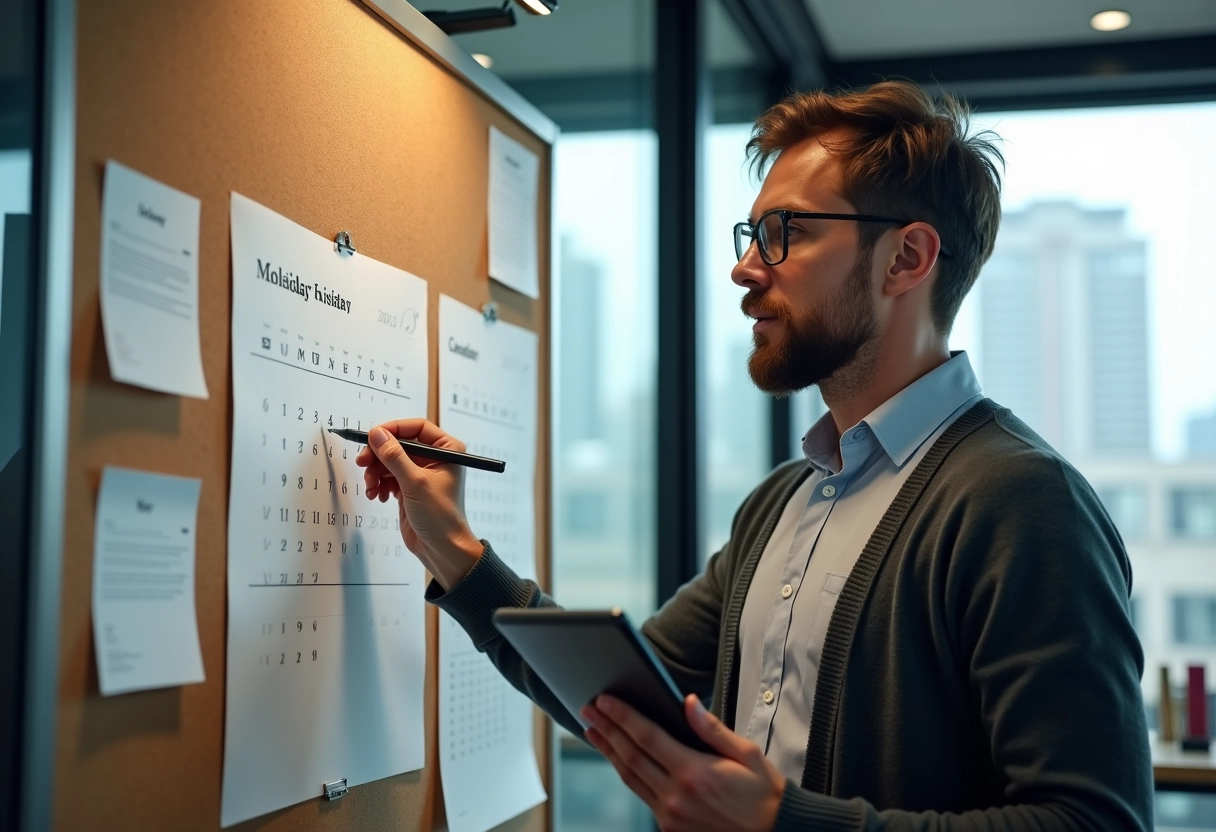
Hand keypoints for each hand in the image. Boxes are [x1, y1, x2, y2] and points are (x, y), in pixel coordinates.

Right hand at [355, 419, 482, 589]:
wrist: (441, 548)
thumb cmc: (440, 516)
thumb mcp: (415, 483)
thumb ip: (394, 457)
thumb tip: (377, 435)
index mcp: (447, 450)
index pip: (417, 427)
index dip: (393, 429)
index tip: (373, 436)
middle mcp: (435, 458)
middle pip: (398, 444)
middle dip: (378, 455)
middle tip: (363, 463)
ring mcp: (420, 473)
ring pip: (389, 461)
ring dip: (376, 472)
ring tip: (371, 487)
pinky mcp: (409, 488)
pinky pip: (387, 477)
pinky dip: (378, 484)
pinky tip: (377, 495)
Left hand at [580, 694, 784, 831]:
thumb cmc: (763, 794)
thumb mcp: (747, 754)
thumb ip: (713, 729)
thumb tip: (688, 704)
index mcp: (695, 773)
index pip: (647, 736)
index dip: (622, 716)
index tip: (605, 701)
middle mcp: (677, 796)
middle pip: (630, 756)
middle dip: (607, 729)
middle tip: (589, 710)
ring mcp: (670, 815)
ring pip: (630, 777)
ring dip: (609, 751)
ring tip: (594, 731)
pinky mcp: (670, 828)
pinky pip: (641, 794)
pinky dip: (627, 773)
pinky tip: (619, 758)